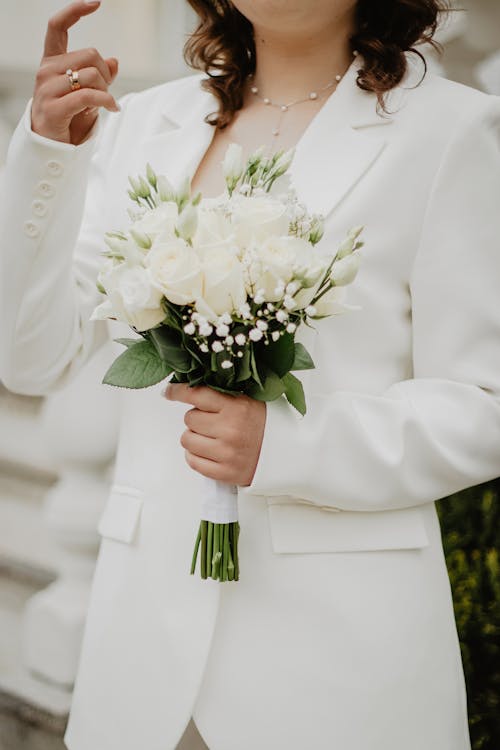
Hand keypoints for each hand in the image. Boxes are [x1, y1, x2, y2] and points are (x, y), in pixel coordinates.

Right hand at [31, 1, 119, 144]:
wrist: (51, 146)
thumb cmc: (68, 117)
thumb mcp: (86, 93)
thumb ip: (99, 76)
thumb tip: (114, 61)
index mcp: (51, 62)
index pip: (57, 26)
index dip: (75, 11)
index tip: (95, 3)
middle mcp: (46, 71)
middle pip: (90, 54)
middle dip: (105, 72)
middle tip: (105, 91)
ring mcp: (47, 89)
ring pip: (92, 75)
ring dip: (106, 90)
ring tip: (105, 103)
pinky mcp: (54, 108)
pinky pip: (89, 96)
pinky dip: (106, 101)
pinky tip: (112, 108)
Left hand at [165, 384, 265, 486]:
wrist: (287, 455)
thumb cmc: (266, 425)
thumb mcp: (251, 400)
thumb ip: (224, 393)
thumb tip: (190, 384)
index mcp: (237, 407)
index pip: (197, 394)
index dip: (178, 391)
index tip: (169, 392)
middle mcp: (230, 430)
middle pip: (189, 419)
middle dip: (196, 418)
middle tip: (212, 421)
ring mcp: (226, 453)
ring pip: (187, 440)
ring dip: (194, 437)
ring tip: (211, 437)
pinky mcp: (224, 473)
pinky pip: (192, 461)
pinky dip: (196, 455)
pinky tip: (209, 451)